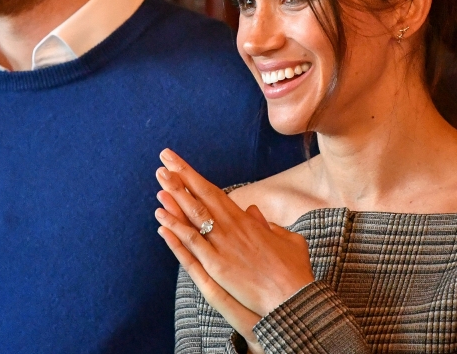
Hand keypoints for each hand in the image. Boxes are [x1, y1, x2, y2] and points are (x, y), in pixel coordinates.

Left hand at [154, 149, 314, 326]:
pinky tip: (160, 216)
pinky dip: (175, 228)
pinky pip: (192, 243)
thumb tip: (255, 212)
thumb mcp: (288, 240)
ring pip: (194, 215)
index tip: (179, 164)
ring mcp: (223, 246)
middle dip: (181, 176)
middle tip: (164, 157)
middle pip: (201, 196)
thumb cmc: (294, 272)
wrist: (296, 299)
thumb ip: (269, 225)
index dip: (195, 178)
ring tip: (159, 177)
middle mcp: (232, 228)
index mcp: (246, 221)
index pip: (214, 193)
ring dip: (175, 195)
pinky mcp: (217, 266)